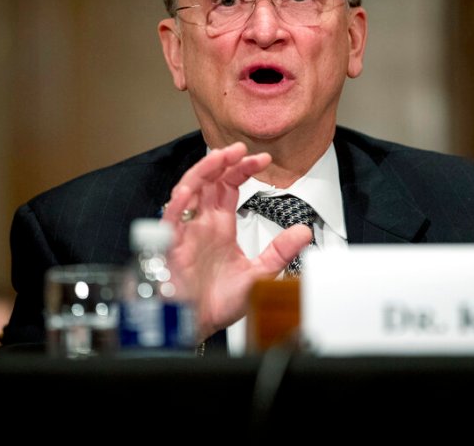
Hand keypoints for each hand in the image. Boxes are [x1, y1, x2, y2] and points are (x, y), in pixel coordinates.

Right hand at [161, 142, 310, 341]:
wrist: (198, 325)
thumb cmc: (217, 301)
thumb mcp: (259, 273)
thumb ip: (280, 251)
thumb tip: (303, 232)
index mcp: (220, 226)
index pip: (230, 186)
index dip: (243, 169)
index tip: (262, 160)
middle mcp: (202, 223)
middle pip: (210, 181)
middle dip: (224, 161)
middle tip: (241, 149)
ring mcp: (186, 231)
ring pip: (189, 190)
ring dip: (203, 172)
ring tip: (220, 157)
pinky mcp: (171, 245)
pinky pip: (170, 218)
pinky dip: (178, 202)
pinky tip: (190, 189)